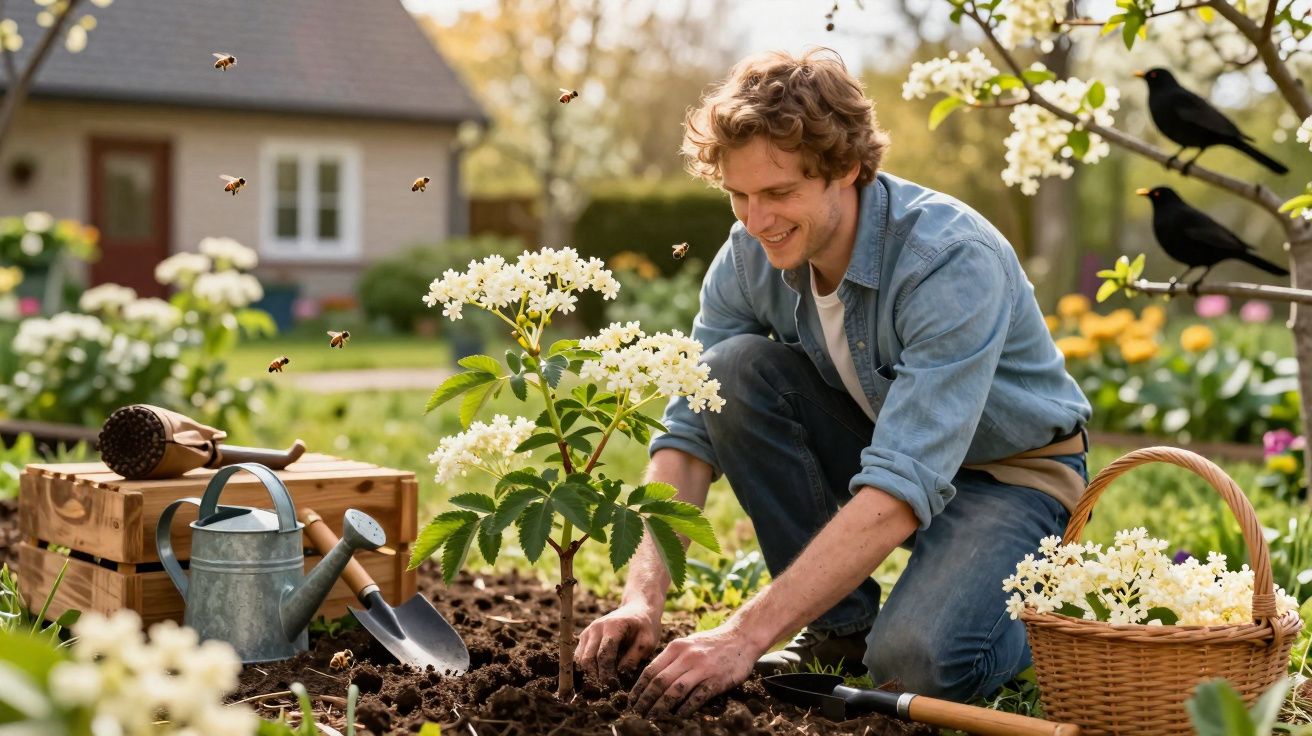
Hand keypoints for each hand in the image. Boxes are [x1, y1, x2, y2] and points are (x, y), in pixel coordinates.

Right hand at [574, 601, 661, 684]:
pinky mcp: (584, 637)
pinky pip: (578, 657)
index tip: (613, 688)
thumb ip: (633, 658)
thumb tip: (620, 676)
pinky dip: (584, 670)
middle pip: (587, 659)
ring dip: (587, 676)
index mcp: (612, 626)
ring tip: (599, 689)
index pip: (604, 655)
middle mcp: (595, 628)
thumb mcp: (647, 642)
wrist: (637, 608)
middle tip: (605, 693)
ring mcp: (588, 632)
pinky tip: (593, 681)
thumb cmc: (645, 626)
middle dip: (595, 678)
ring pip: (579, 659)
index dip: (607, 675)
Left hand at [629, 622, 761, 716]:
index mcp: (676, 647)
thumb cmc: (712, 643)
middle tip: (637, 713)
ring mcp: (701, 669)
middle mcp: (687, 657)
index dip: (639, 688)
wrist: (742, 636)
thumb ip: (672, 658)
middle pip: (659, 682)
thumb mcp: (688, 643)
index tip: (632, 700)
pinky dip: (684, 709)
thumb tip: (653, 677)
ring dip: (661, 707)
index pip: (651, 670)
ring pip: (674, 691)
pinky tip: (677, 717)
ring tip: (652, 718)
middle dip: (646, 700)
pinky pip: (696, 698)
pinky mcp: (715, 680)